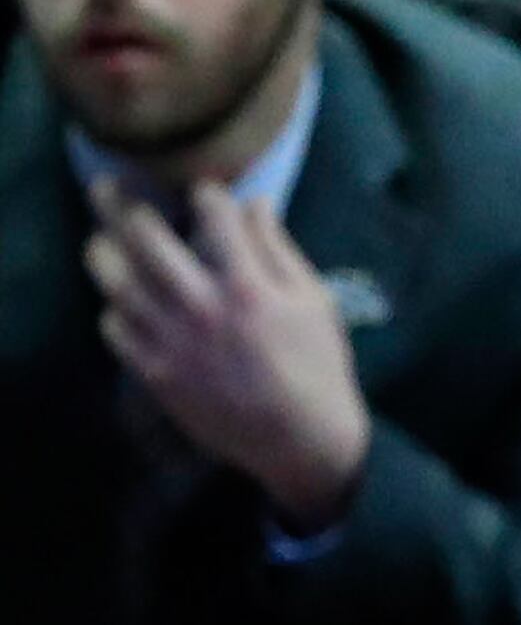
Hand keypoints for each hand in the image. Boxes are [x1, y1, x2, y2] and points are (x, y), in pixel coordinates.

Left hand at [89, 183, 372, 530]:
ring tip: (100, 237)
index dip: (207, 193)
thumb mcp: (313, 298)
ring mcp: (172, 342)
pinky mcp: (156, 373)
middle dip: (130, 206)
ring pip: (120, 285)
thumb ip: (278, 249)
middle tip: (118, 188)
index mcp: (248, 285)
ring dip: (105, 253)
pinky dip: (113, 308)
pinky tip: (120, 299)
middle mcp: (202, 308)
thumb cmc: (317, 362)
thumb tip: (254, 203)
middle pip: (150, 241)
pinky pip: (117, 331)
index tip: (203, 187)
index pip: (215, 217)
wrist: (298, 436)